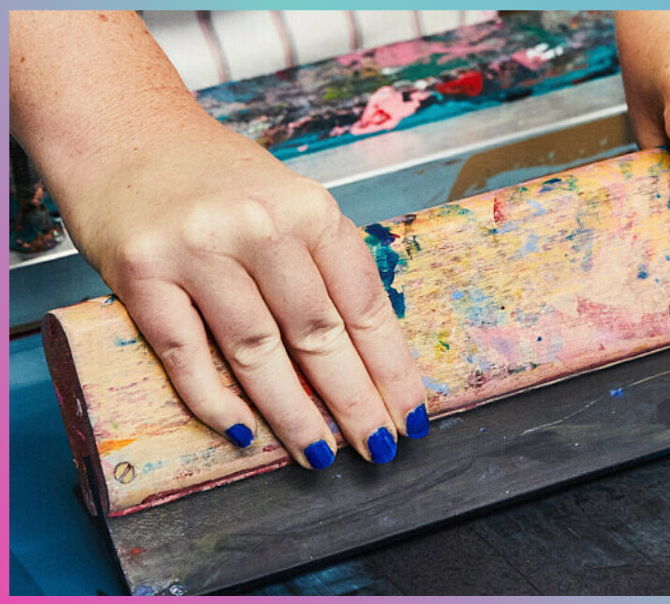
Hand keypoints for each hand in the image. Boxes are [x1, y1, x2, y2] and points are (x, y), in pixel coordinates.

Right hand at [11, 10, 426, 469]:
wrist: (124, 133)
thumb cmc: (219, 179)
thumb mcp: (292, 203)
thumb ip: (326, 266)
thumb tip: (368, 357)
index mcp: (311, 210)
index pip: (364, 306)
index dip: (391, 369)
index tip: (409, 414)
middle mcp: (259, 228)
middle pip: (318, 336)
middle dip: (353, 402)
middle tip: (376, 448)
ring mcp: (198, 250)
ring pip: (256, 353)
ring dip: (292, 414)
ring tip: (317, 454)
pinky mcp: (141, 274)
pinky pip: (185, 354)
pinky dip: (215, 399)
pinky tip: (244, 430)